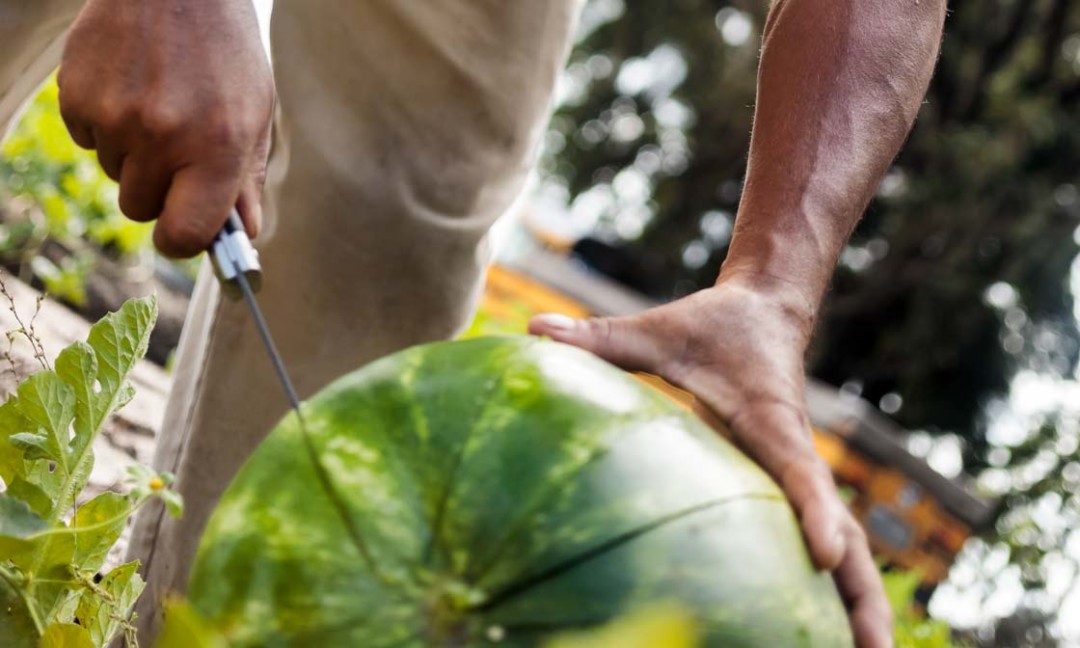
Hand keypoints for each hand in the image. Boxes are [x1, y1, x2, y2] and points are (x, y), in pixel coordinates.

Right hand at [57, 0, 273, 257]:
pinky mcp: (77, 96)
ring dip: (132, 154)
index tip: (184, 233)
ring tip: (157, 104)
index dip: (182, 241)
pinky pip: (87, 140)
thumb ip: (245, 180)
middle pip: (141, 208)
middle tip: (178, 148)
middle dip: (158, 190)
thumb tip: (244, 236)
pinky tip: (130, 88)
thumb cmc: (225, 52)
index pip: (185, 235)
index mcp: (218, 147)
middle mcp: (164, 136)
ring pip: (114, 174)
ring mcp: (116, 116)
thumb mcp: (254, 114)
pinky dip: (105, 124)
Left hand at [530, 272, 892, 647]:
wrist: (765, 312)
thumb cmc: (712, 325)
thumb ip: (602, 337)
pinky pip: (811, 539)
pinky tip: (816, 634)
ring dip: (857, 602)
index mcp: (771, 421)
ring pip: (842, 545)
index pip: (799, 470)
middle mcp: (794, 454)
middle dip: (862, 591)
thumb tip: (533, 326)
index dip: (815, 511)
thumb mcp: (657, 330)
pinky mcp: (786, 484)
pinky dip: (828, 588)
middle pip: (843, 531)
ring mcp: (796, 474)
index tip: (825, 555)